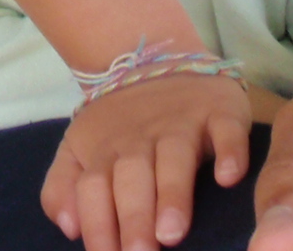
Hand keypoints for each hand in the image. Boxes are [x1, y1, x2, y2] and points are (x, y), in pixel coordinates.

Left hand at [41, 73, 249, 250]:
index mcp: (104, 152)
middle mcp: (140, 138)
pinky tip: (229, 178)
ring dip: (172, 194)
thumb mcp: (81, 150)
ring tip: (172, 232)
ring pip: (175, 158)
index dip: (97, 223)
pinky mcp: (219, 112)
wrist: (157, 60)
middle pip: (132, 177)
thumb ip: (63, 186)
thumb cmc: (120, 125)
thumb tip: (68, 228)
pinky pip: (226, 130)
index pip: (93, 187)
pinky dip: (229, 152)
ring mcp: (181, 123)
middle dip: (133, 217)